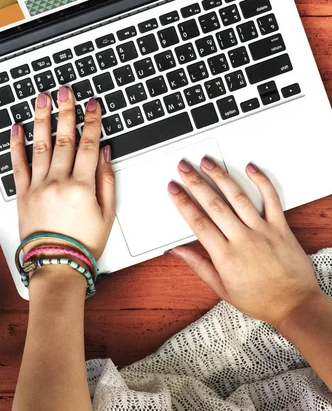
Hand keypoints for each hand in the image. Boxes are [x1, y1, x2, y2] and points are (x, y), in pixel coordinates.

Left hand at [10, 87, 115, 259]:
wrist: (56, 265)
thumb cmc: (83, 244)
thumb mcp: (106, 214)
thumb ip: (106, 180)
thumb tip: (104, 152)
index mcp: (82, 186)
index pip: (89, 145)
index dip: (92, 122)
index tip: (92, 105)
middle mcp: (58, 182)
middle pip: (64, 139)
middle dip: (66, 111)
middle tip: (64, 91)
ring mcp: (38, 186)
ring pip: (40, 146)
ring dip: (41, 120)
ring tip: (41, 99)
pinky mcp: (22, 194)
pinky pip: (17, 165)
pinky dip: (16, 145)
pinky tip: (16, 128)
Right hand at [168, 158, 322, 328]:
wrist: (296, 307)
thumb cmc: (260, 300)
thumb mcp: (222, 288)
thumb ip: (198, 265)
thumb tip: (177, 252)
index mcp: (225, 256)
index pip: (198, 222)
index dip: (183, 202)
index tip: (173, 189)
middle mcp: (243, 240)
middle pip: (214, 204)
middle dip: (196, 183)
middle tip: (184, 168)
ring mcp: (263, 231)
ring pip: (238, 198)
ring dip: (220, 177)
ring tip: (208, 162)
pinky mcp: (281, 228)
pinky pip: (271, 200)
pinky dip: (261, 182)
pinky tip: (250, 169)